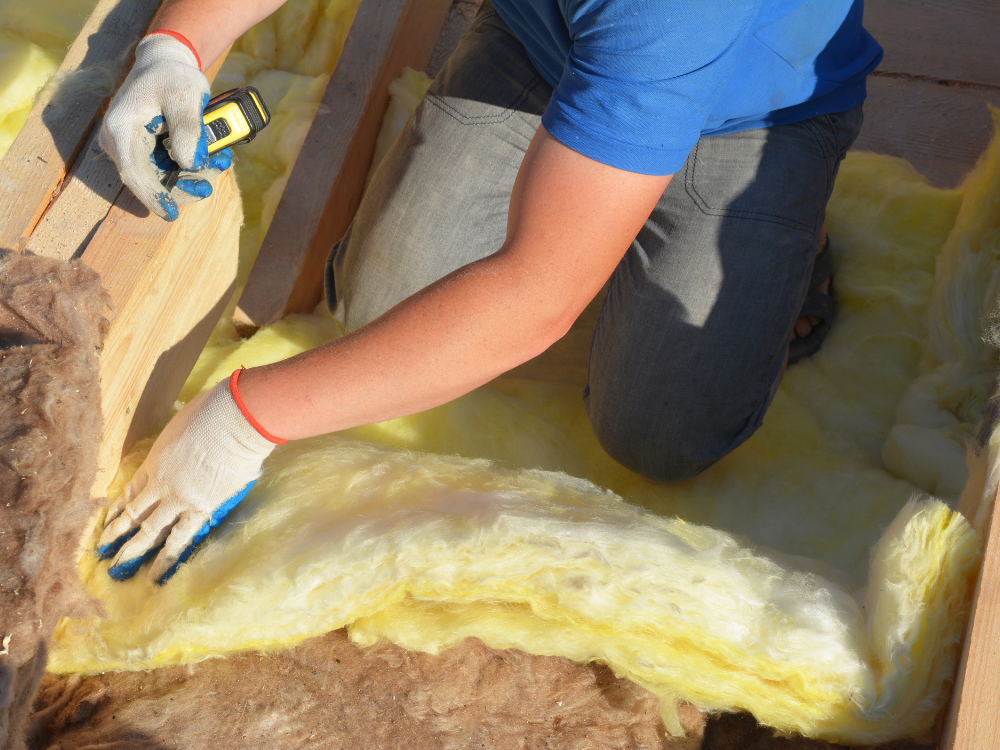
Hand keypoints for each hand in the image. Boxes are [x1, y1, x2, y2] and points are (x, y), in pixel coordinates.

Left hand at [97, 374, 279, 583]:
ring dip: (133, 552)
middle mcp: (161, 483)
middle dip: (116, 534)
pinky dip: (167, 557)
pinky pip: (180, 538)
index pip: (131, 490)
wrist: (236, 419)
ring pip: (150, 531)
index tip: (109, 521)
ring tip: (118, 570)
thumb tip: (192, 452)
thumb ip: (181, 445)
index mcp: (155, 460)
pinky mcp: (201, 508)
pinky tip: (157, 574)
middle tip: (102, 552)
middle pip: (133, 513)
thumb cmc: (214, 412)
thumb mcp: (184, 426)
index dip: (119, 508)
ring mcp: (179, 498)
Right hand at [99, 32, 231, 220]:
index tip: (171, 213)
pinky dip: (193, 167)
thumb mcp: (186, 95)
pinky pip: (169, 169)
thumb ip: (188, 128)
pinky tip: (215, 158)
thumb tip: (190, 164)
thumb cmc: (172, 76)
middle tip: (217, 172)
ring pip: (164, 178)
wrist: (164, 65)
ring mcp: (132, 150)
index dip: (153, 195)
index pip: (133, 172)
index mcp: (121, 128)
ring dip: (196, 176)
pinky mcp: (146, 153)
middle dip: (187, 184)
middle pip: (152, 180)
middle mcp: (120, 143)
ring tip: (222, 159)